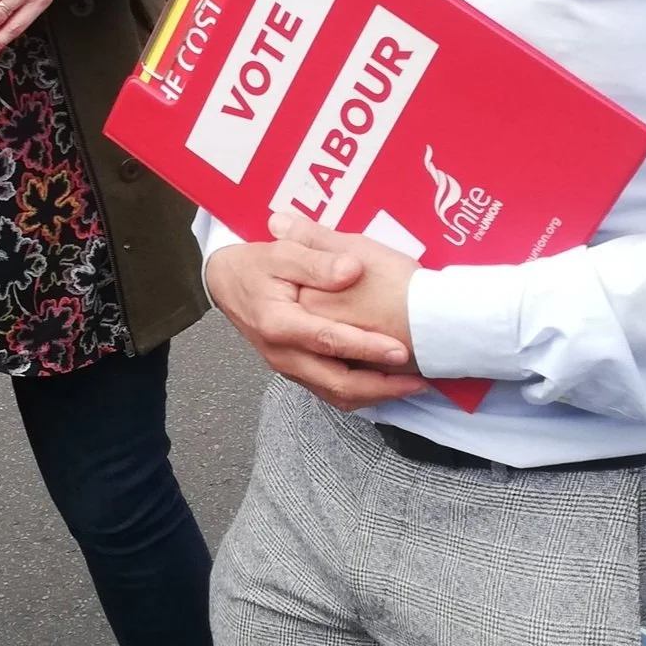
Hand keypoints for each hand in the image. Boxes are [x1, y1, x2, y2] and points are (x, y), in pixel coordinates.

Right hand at [205, 211, 424, 412]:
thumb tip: (352, 270)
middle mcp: (282, 354)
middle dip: (381, 386)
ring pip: (335, 394)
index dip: (366, 347)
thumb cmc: (256, 265)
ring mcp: (288, 367)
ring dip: (374, 395)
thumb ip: (317, 259)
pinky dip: (360, 393)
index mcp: (278, 323)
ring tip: (410, 386)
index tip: (401, 350)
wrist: (226, 283)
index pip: (328, 340)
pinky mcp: (295, 371)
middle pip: (336, 383)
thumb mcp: (282, 251)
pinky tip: (385, 384)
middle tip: (419, 380)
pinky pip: (330, 391)